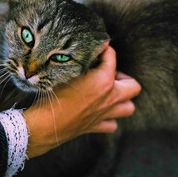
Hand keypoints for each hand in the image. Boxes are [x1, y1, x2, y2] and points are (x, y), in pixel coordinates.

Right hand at [24, 46, 140, 157]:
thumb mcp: (65, 72)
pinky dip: (110, 118)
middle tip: (110, 75)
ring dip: (122, 99)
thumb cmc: (51, 96)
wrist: (43, 124)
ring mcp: (104, 114)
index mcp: (103, 80)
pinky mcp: (96, 126)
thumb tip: (87, 52)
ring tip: (110, 93)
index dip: (104, 50)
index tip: (98, 50)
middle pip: (133, 87)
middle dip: (124, 78)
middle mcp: (109, 98)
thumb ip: (81, 61)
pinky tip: (100, 111)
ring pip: (128, 108)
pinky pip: (112, 124)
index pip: (112, 57)